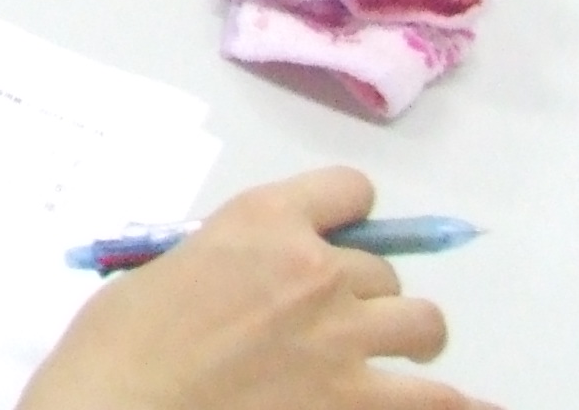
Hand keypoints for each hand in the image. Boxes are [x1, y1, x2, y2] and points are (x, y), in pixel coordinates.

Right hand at [18, 172, 486, 409]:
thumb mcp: (166, 272)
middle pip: (383, 272)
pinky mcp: (360, 405)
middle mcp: (316, 269)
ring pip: (424, 325)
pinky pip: (443, 401)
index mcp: (262, 221)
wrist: (117, 408)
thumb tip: (254, 285)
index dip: (343, 218)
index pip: (349, 191)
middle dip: (361, 297)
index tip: (330, 242)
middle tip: (331, 330)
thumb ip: (228, 263)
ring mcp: (346, 342)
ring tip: (390, 366)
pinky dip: (453, 403)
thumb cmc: (118, 347)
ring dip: (407, 342)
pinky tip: (461, 406)